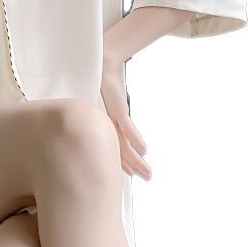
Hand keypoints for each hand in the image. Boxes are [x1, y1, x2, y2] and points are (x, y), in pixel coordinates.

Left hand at [100, 61, 151, 180]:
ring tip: (147, 173)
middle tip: (146, 178)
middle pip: (120, 152)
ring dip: (137, 160)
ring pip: (124, 146)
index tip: (129, 173)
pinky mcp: (118, 111)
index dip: (121, 162)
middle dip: (133, 167)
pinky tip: (144, 150)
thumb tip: (122, 127)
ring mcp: (112, 120)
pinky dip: (136, 140)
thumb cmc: (102, 85)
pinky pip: (128, 129)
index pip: (113, 148)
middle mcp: (106, 126)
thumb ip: (116, 118)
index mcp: (102, 126)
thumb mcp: (109, 106)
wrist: (100, 68)